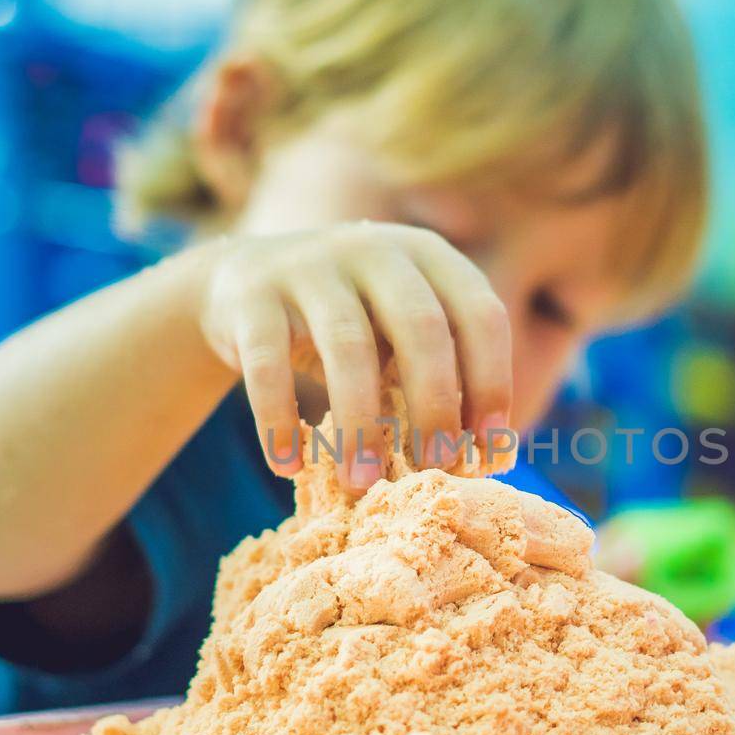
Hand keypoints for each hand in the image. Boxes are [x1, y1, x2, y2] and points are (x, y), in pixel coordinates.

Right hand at [192, 222, 512, 490]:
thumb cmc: (348, 325)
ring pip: (348, 348)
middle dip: (435, 407)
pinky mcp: (252, 296)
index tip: (490, 451)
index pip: (481, 315)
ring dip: (359, 425)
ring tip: (359, 485)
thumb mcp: (399, 334)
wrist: (241, 284)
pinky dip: (279, 421)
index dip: (493, 384)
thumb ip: (442, 376)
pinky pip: (269, 365)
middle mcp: (375, 250)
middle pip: (421, 328)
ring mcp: (310, 265)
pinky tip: (288, 467)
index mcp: (429, 256)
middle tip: (434, 469)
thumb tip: (494, 458)